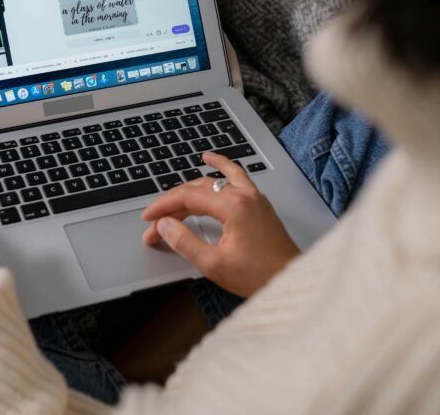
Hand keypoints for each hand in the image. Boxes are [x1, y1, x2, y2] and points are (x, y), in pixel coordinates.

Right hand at [141, 152, 299, 297]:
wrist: (291, 280)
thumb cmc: (259, 275)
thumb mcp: (214, 264)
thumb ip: (185, 242)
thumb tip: (164, 226)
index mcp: (233, 206)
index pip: (188, 197)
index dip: (163, 206)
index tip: (148, 219)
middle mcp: (244, 195)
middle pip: (198, 189)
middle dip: (173, 205)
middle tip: (157, 223)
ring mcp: (253, 196)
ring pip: (213, 183)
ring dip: (190, 190)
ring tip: (172, 200)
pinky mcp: (258, 203)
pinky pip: (235, 176)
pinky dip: (220, 167)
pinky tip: (210, 160)